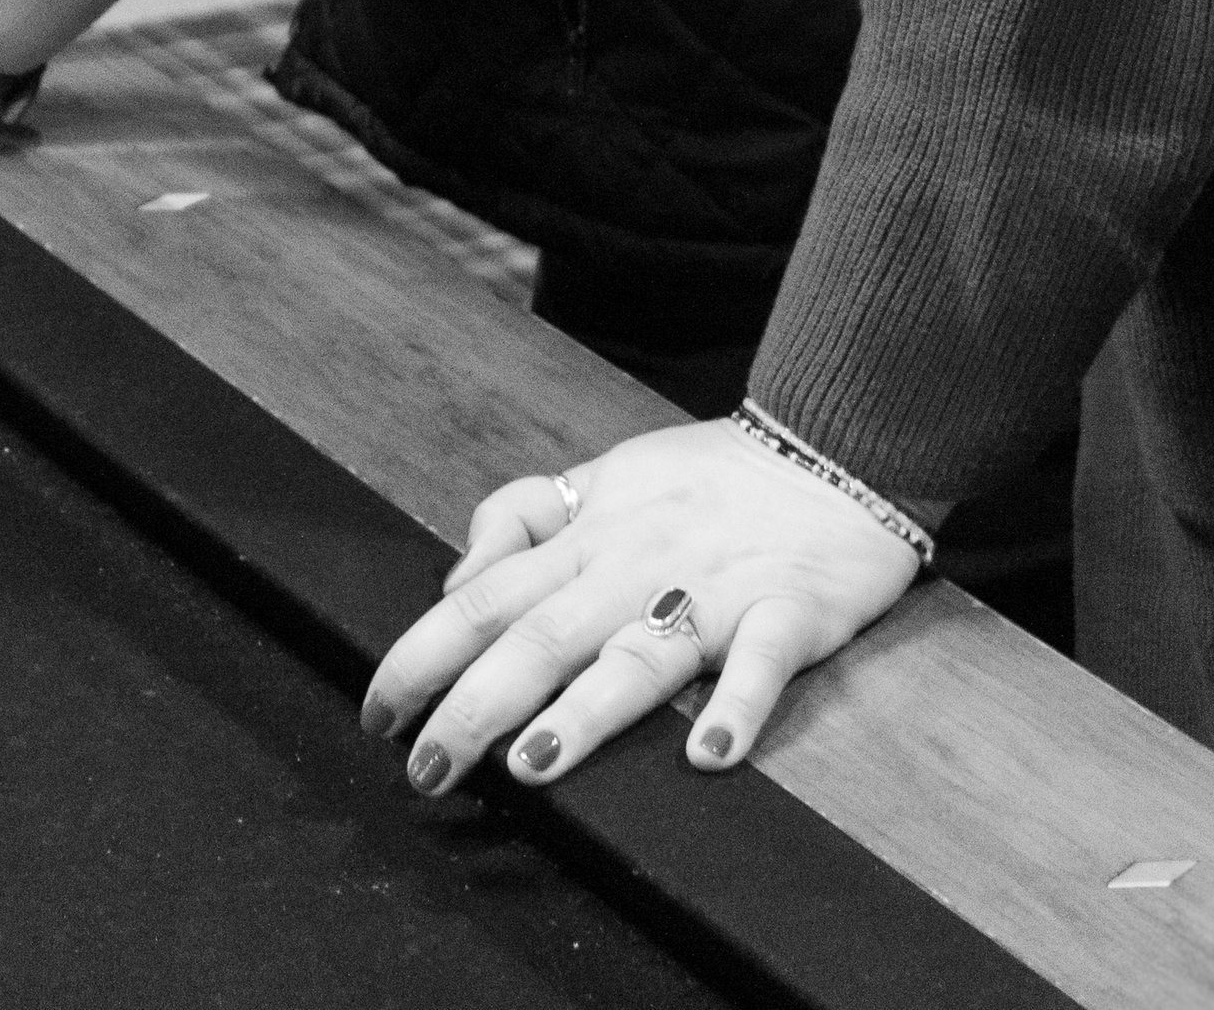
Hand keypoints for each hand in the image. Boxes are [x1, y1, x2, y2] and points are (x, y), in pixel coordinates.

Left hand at [361, 418, 921, 793]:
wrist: (836, 444)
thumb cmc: (710, 476)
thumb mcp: (605, 474)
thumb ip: (526, 518)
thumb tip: (455, 581)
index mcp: (591, 534)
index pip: (487, 596)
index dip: (425, 653)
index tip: (378, 713)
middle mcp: (639, 565)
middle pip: (546, 635)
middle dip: (478, 704)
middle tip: (426, 770)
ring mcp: (716, 589)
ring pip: (641, 654)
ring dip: (587, 711)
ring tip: (536, 764)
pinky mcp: (791, 610)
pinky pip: (763, 661)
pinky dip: (738, 705)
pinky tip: (709, 754)